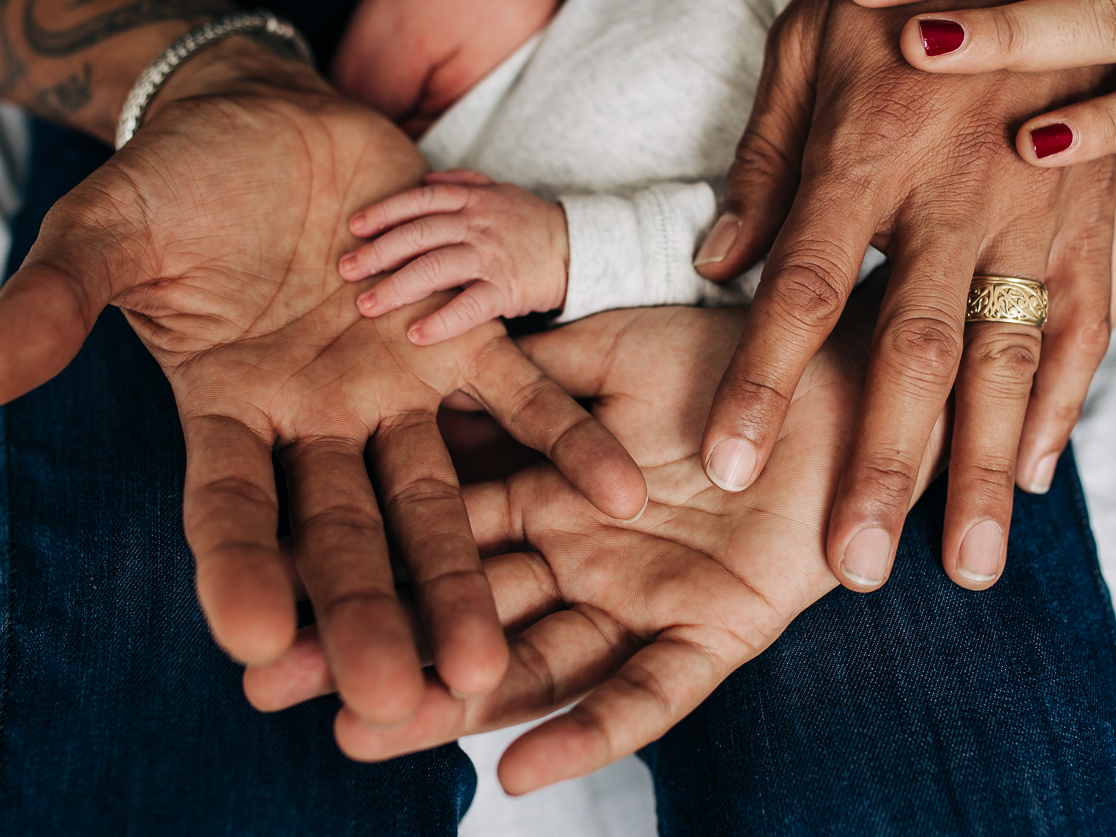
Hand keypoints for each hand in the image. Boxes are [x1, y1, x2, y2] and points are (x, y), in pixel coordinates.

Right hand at [0, 40, 644, 725]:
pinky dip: (565, 442)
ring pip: (435, 495)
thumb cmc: (177, 183)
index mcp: (226, 412)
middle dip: (373, 613)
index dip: (240, 573)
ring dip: (467, 570)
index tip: (259, 643)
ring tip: (497, 655)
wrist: (266, 121)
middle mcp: (315, 423)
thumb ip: (52, 303)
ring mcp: (393, 388)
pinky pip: (521, 400)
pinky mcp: (460, 336)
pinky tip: (616, 493)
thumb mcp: (104, 235)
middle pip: (344, 534)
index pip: (230, 511)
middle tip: (408, 699)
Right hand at [246, 294, 944, 791]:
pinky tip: (519, 767)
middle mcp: (576, 557)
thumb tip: (420, 371)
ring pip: (532, 666)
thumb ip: (527, 369)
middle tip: (271, 683)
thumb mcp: (611, 349)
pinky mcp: (713, 635)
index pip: (431, 532)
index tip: (267, 587)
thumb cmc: (730, 356)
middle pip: (460, 613)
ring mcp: (640, 601)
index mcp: (545, 491)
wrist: (848, 376)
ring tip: (363, 732)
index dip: (355, 558)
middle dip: (371, 646)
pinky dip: (588, 732)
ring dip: (452, 702)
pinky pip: (646, 695)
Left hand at [341, 169, 570, 343]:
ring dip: (396, 288)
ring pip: (435, 269)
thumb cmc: (532, 223)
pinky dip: (442, 321)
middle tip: (345, 270)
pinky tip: (416, 334)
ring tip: (366, 306)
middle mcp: (477, 225)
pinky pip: (470, 306)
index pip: (419, 201)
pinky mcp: (507, 289)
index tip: (355, 228)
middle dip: (377, 253)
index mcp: (472, 200)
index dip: (384, 212)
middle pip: (418, 235)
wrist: (581, 247)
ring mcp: (491, 257)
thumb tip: (424, 179)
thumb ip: (462, 182)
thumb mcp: (500, 191)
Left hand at [694, 0, 1115, 592]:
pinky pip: (1090, 315)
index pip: (804, 291)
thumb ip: (766, 163)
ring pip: (1013, 355)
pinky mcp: (1096, 207)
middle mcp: (957, 192)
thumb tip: (716, 264)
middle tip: (855, 568)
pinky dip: (1068, 398)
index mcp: (867, 153)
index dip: (761, 383)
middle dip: (885, 466)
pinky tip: (1041, 470)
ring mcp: (1040, 204)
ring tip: (968, 562)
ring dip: (989, 467)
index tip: (726, 465)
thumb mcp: (805, 44)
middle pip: (916, 350)